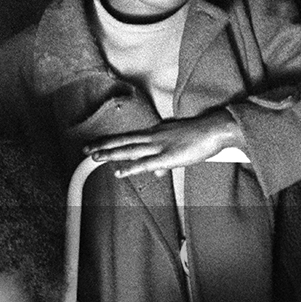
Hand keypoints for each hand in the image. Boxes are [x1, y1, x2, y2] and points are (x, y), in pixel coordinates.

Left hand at [88, 108, 240, 178]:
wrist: (214, 129)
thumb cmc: (201, 136)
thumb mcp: (179, 146)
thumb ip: (165, 159)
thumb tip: (156, 171)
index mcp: (157, 132)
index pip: (130, 137)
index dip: (113, 141)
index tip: (98, 144)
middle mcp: (154, 136)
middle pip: (124, 141)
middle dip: (104, 145)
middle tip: (85, 149)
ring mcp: (159, 146)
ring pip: (129, 150)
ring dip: (111, 154)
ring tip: (94, 157)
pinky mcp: (167, 156)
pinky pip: (144, 163)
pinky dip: (130, 167)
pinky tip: (118, 171)